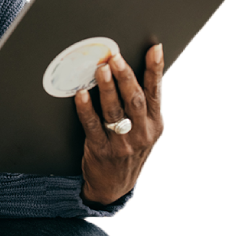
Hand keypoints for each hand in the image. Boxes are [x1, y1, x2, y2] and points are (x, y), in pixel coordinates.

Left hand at [75, 44, 164, 205]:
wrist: (114, 187)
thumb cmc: (129, 149)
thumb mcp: (145, 130)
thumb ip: (142, 105)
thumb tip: (133, 69)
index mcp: (155, 124)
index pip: (155, 92)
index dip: (155, 69)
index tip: (155, 48)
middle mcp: (142, 133)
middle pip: (134, 99)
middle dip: (125, 76)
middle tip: (115, 57)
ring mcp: (122, 144)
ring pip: (114, 111)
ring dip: (107, 88)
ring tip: (101, 69)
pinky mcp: (101, 150)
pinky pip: (92, 126)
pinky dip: (86, 109)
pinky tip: (81, 95)